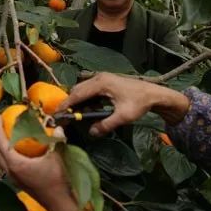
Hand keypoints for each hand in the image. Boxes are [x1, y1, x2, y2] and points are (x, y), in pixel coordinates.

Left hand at [0, 117, 89, 210]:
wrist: (59, 203)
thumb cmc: (56, 179)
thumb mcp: (56, 156)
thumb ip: (55, 140)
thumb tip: (56, 127)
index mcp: (15, 163)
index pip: (0, 142)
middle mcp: (10, 171)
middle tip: (1, 124)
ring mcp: (13, 178)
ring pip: (0, 159)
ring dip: (0, 146)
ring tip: (6, 135)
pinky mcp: (18, 182)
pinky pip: (6, 164)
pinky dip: (6, 154)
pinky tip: (16, 150)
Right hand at [59, 72, 190, 135]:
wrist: (154, 94)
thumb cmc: (139, 103)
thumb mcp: (123, 116)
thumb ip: (106, 124)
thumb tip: (91, 132)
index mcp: (101, 83)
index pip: (78, 94)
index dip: (66, 104)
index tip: (57, 114)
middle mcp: (99, 78)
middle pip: (78, 90)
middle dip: (70, 103)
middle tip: (64, 117)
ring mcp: (102, 78)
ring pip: (83, 89)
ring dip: (79, 102)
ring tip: (76, 116)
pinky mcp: (106, 81)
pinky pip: (90, 90)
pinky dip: (86, 100)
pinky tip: (90, 110)